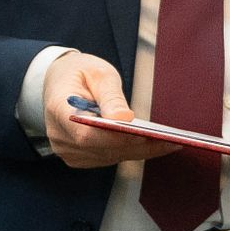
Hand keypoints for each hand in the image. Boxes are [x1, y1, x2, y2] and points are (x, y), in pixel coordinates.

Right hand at [42, 52, 179, 168]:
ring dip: (141, 151)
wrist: (60, 82)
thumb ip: (111, 96)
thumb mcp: (98, 73)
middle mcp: (59, 136)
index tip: (141, 135)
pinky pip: (110, 157)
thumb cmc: (81, 73)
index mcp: (59, 109)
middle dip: (138, 146)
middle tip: (171, 141)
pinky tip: (156, 144)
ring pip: (110, 156)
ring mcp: (68, 150)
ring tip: (171, 143)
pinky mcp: (80, 157)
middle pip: (102, 148)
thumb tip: (124, 119)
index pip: (85, 133)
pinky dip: (133, 151)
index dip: (113, 138)